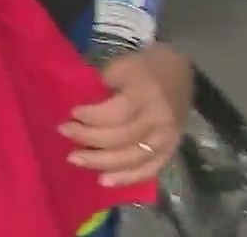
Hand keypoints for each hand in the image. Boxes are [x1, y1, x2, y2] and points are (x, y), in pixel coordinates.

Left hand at [62, 45, 192, 186]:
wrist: (182, 69)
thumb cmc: (145, 65)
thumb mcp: (121, 65)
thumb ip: (101, 84)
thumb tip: (79, 105)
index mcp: (146, 95)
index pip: (115, 114)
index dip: (91, 117)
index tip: (71, 113)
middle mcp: (159, 120)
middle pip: (120, 138)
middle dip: (88, 138)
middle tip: (64, 132)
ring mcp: (167, 138)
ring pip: (132, 158)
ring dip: (100, 162)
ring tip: (74, 159)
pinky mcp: (171, 150)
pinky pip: (149, 170)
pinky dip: (126, 178)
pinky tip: (104, 180)